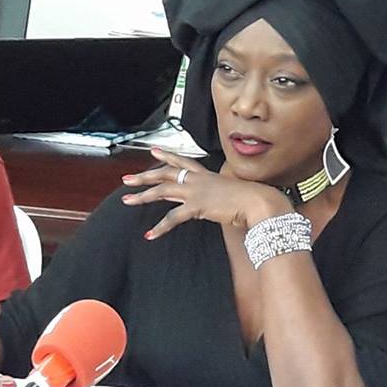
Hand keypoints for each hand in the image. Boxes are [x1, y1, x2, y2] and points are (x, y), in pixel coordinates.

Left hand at [120, 148, 290, 238]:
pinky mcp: (197, 206)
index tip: (154, 151)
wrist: (258, 202)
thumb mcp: (229, 193)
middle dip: (144, 176)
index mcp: (206, 175)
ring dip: (142, 196)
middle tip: (127, 179)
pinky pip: (172, 217)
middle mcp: (198, 180)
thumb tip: (211, 201)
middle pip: (164, 173)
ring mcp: (196, 191)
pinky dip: (159, 227)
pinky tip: (150, 234)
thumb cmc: (250, 199)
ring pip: (162, 190)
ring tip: (127, 201)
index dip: (167, 156)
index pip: (182, 161)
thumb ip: (217, 195)